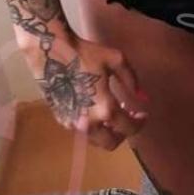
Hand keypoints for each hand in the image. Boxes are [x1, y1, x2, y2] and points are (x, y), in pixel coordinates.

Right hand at [22, 30, 149, 150]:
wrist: (50, 51)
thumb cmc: (85, 53)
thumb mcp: (115, 60)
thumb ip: (131, 80)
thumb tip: (142, 97)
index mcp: (105, 110)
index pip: (129, 128)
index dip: (140, 123)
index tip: (142, 114)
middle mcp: (89, 123)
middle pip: (111, 143)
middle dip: (122, 133)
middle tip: (127, 118)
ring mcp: (73, 124)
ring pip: (95, 139)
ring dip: (106, 130)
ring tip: (110, 111)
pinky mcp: (61, 120)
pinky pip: (81, 130)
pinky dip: (91, 125)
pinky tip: (92, 108)